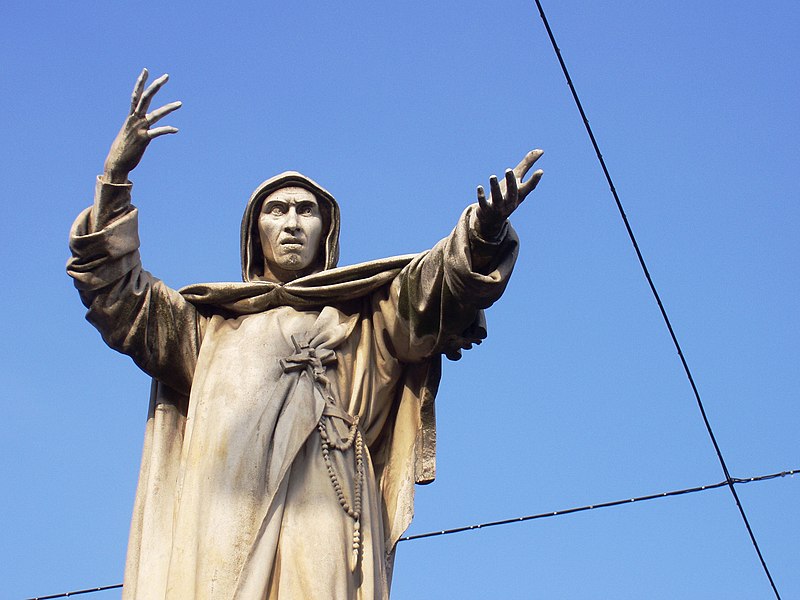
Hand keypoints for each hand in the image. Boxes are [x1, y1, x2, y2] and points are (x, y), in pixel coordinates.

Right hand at [103, 68, 181, 182]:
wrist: (116, 162)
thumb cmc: (124, 148)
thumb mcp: (129, 132)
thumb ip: (136, 124)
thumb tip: (141, 122)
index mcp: (131, 116)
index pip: (136, 95)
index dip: (141, 82)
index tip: (146, 70)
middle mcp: (135, 119)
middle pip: (145, 97)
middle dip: (156, 86)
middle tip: (167, 76)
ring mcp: (139, 128)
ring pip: (155, 114)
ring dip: (168, 108)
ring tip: (180, 103)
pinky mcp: (143, 139)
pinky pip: (157, 132)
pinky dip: (166, 129)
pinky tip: (175, 129)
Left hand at [475, 149, 543, 237]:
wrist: (493, 218)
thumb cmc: (507, 193)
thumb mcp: (517, 179)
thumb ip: (527, 164)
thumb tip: (541, 150)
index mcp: (519, 193)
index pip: (529, 187)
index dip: (534, 180)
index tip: (540, 171)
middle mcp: (510, 201)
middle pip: (512, 192)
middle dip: (510, 182)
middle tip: (508, 170)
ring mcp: (498, 206)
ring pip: (497, 197)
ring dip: (494, 187)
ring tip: (492, 176)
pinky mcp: (486, 209)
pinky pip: (483, 203)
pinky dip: (481, 196)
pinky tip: (479, 187)